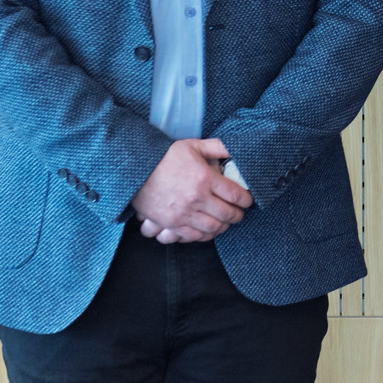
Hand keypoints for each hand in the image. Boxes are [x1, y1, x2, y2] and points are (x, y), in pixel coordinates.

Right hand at [130, 138, 253, 243]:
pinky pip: (194, 236)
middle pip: (227, 214)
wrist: (135, 170)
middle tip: (239, 212)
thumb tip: (237, 148)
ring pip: (213, 228)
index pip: (235, 195)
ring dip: (223, 226)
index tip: (248, 200)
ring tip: (225, 221)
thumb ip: (218, 147)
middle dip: (238, 215)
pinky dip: (205, 235)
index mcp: (205, 179)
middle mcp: (196, 198)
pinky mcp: (171, 224)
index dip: (246, 199)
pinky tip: (208, 228)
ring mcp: (183, 214)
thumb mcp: (194, 146)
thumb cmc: (165, 157)